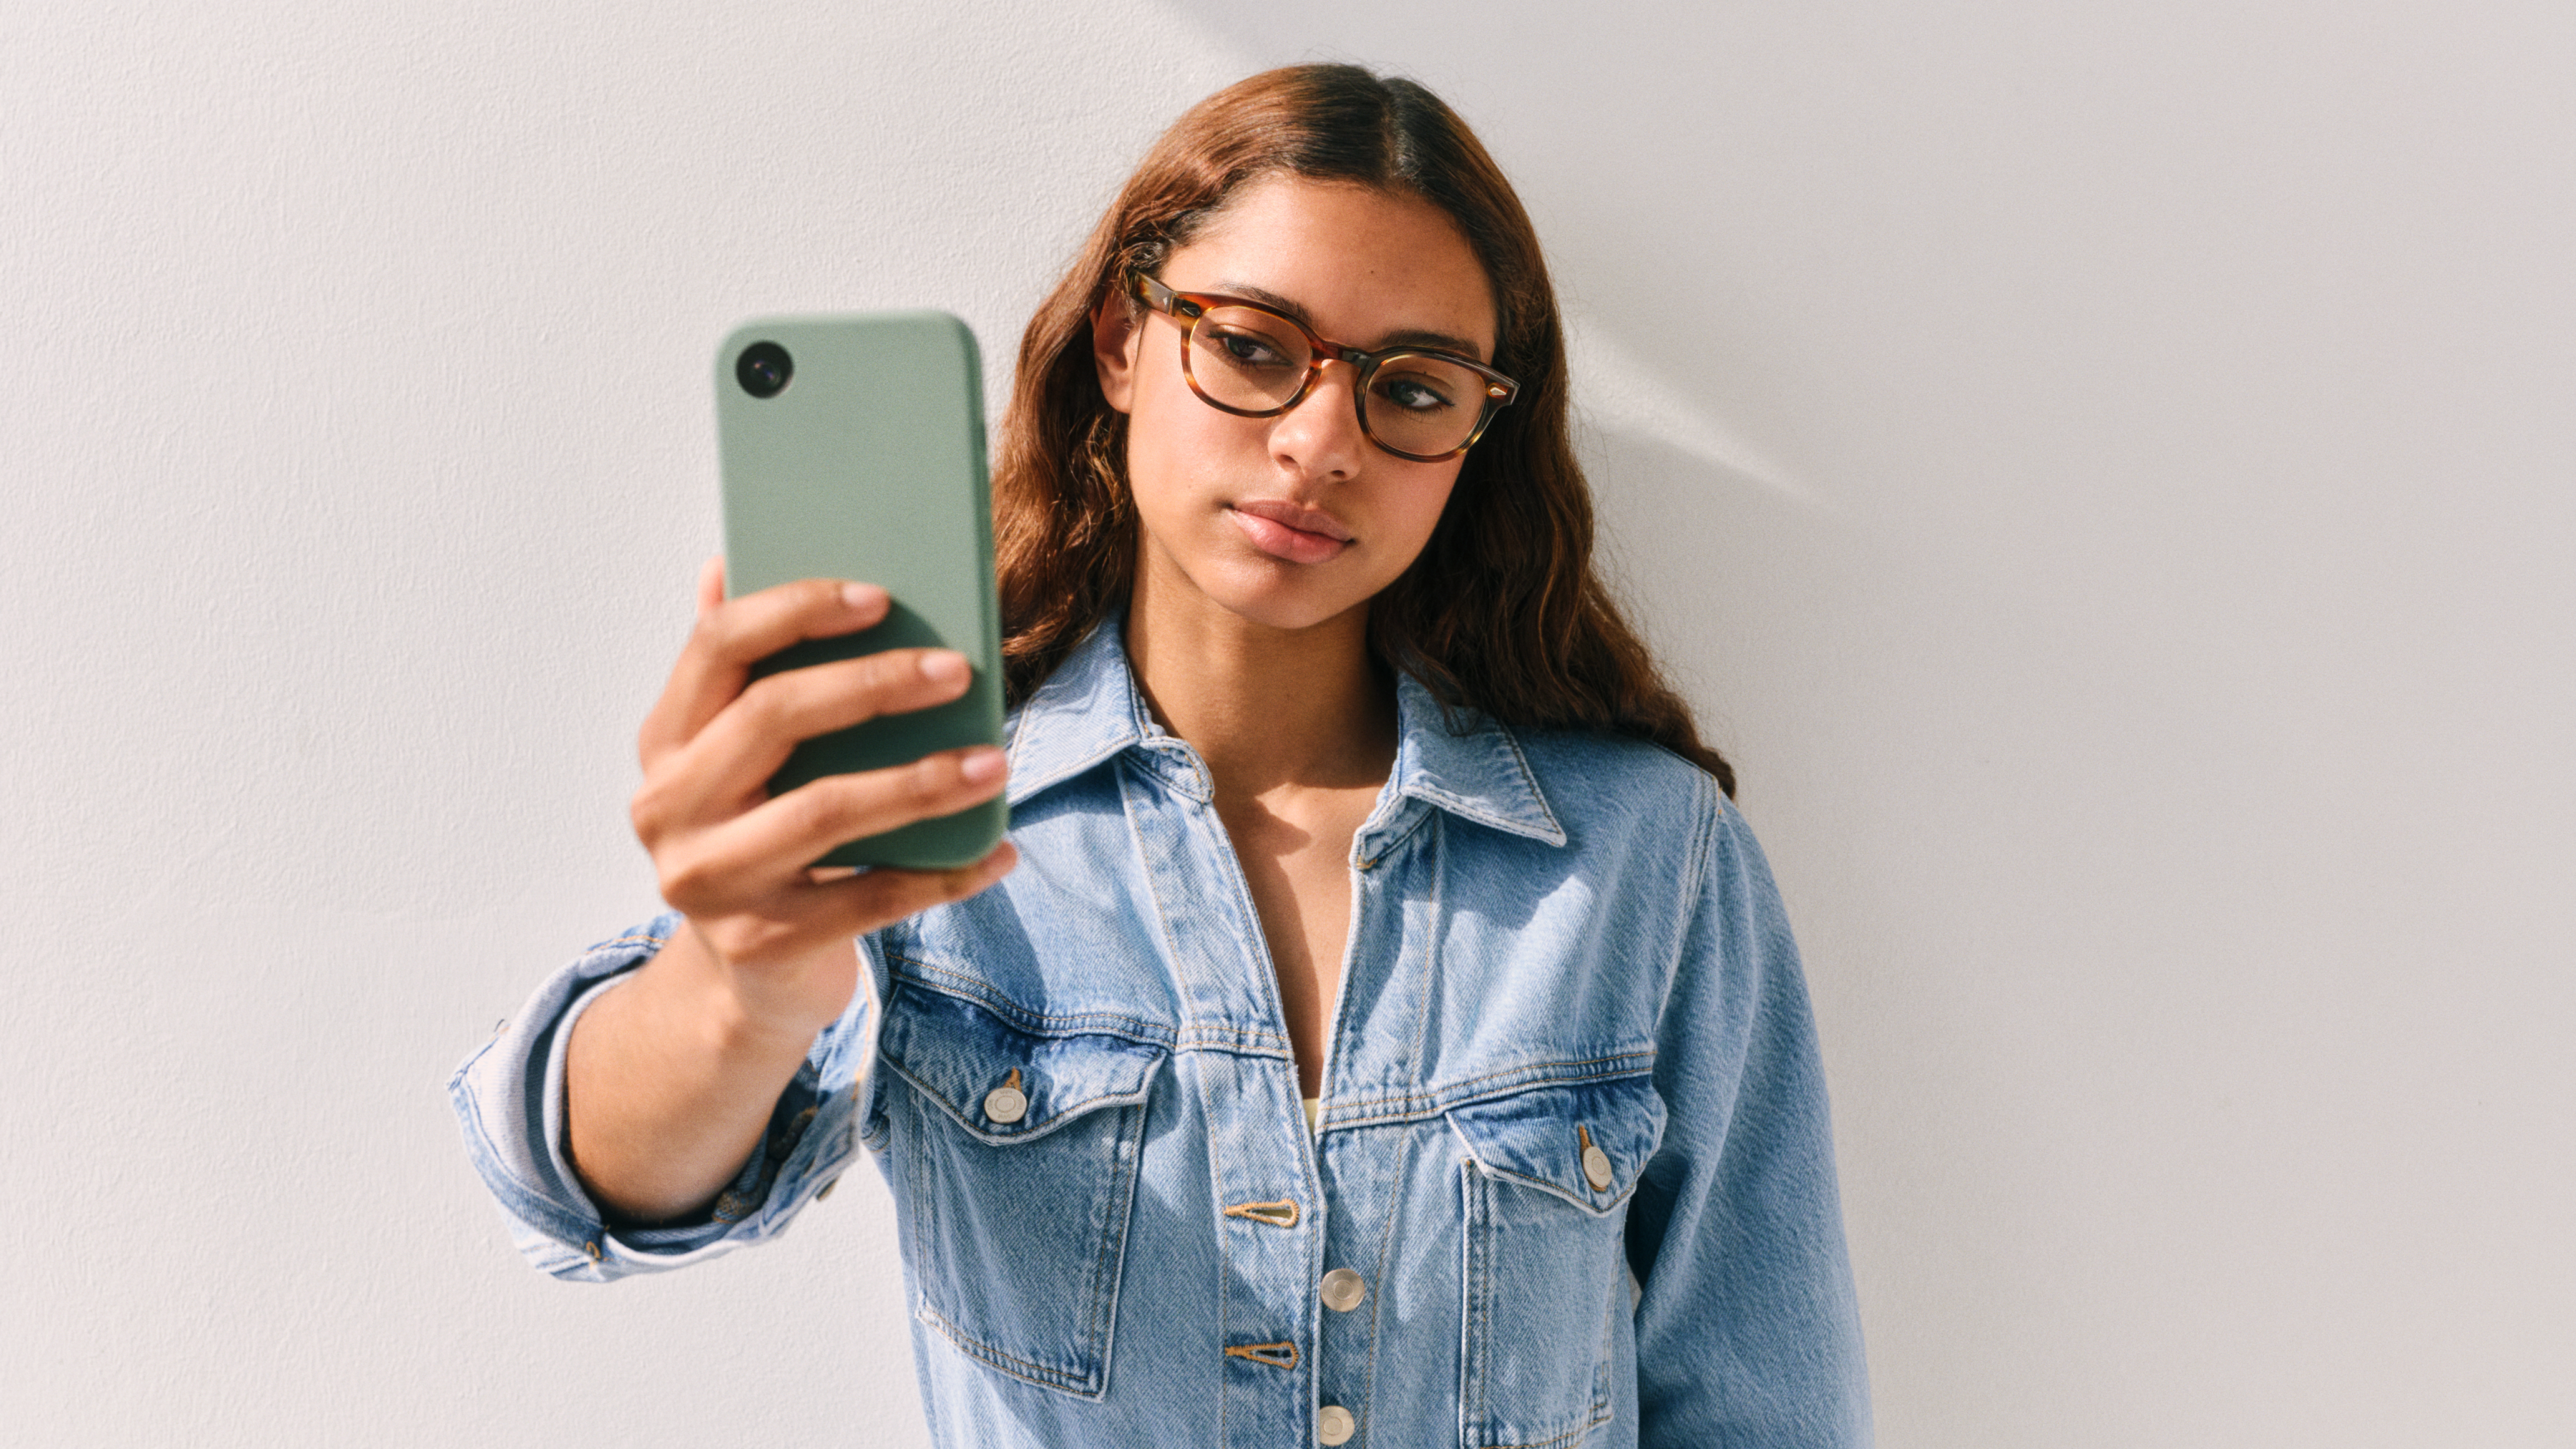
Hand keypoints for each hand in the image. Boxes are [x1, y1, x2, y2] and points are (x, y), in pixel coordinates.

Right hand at [628, 556, 1016, 1036]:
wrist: (742, 982)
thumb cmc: (760, 837)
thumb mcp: (737, 760)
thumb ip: (743, 675)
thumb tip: (727, 562)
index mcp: (664, 741)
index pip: (717, 645)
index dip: (796, 609)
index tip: (880, 595)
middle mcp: (669, 807)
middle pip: (774, 716)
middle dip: (875, 684)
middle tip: (958, 670)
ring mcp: (711, 881)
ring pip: (827, 809)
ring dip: (923, 782)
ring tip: (996, 762)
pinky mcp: (763, 942)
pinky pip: (872, 897)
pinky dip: (946, 873)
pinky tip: (998, 850)